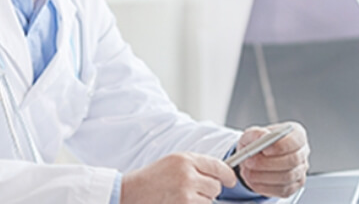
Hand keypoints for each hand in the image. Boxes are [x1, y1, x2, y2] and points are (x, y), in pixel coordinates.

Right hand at [122, 152, 236, 203]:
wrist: (128, 193)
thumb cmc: (149, 180)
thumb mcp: (170, 164)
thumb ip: (194, 166)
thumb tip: (220, 176)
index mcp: (184, 159)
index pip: (218, 166)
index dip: (227, 175)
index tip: (230, 181)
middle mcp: (187, 174)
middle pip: (215, 186)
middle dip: (208, 191)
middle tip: (190, 192)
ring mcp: (185, 192)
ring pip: (209, 200)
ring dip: (199, 202)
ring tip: (179, 198)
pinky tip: (177, 203)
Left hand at [234, 122, 310, 197]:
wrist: (253, 158)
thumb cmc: (256, 143)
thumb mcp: (251, 134)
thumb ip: (256, 133)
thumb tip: (263, 136)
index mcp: (296, 135)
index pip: (295, 141)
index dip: (281, 146)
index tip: (265, 149)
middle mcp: (301, 153)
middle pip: (292, 161)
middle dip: (268, 163)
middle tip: (249, 161)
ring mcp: (299, 172)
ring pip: (286, 177)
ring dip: (263, 175)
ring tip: (247, 170)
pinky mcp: (293, 187)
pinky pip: (281, 190)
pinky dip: (263, 186)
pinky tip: (252, 179)